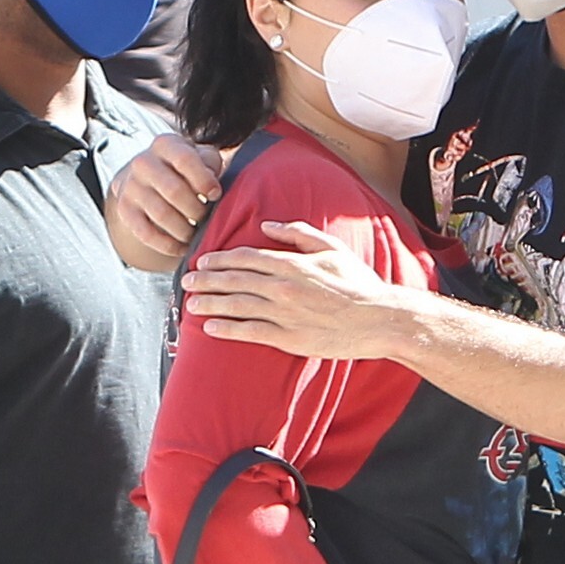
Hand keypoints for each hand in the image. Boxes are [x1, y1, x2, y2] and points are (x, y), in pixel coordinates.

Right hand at [107, 135, 222, 262]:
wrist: (147, 178)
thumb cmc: (183, 169)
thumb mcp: (200, 157)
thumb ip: (211, 164)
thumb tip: (213, 186)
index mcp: (165, 145)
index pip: (184, 160)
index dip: (204, 180)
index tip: (215, 195)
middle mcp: (143, 162)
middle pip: (174, 191)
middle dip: (196, 210)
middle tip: (206, 218)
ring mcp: (131, 187)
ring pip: (161, 215)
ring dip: (184, 230)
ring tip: (196, 234)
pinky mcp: (125, 210)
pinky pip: (146, 233)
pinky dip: (168, 245)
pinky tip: (183, 247)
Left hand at [187, 222, 420, 357]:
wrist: (378, 319)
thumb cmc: (358, 283)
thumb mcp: (331, 248)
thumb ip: (298, 234)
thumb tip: (269, 225)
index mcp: (291, 263)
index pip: (245, 258)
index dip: (219, 260)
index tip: (202, 262)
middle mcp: (282, 286)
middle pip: (234, 280)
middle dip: (206, 281)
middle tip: (186, 283)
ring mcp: (283, 313)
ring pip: (236, 306)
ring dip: (210, 304)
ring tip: (191, 304)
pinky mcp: (288, 337)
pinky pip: (250, 332)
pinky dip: (227, 329)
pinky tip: (210, 328)